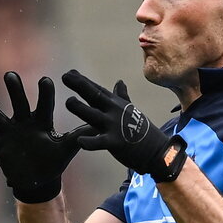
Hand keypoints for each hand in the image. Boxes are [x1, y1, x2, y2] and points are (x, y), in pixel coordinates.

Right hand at [0, 71, 90, 202]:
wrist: (38, 180)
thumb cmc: (53, 161)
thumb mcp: (68, 148)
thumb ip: (80, 136)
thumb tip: (99, 126)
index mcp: (41, 121)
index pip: (44, 104)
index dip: (44, 93)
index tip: (45, 79)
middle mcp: (23, 122)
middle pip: (18, 103)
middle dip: (14, 90)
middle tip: (10, 74)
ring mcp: (9, 133)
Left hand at [61, 70, 186, 182]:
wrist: (157, 150)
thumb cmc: (141, 130)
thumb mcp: (130, 110)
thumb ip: (121, 97)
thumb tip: (119, 82)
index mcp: (115, 104)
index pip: (96, 89)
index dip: (82, 80)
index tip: (69, 72)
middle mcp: (113, 112)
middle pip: (94, 96)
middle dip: (80, 85)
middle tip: (65, 76)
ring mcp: (114, 126)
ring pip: (94, 116)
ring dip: (81, 108)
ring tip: (68, 101)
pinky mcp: (115, 143)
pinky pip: (100, 142)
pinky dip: (91, 142)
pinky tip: (80, 141)